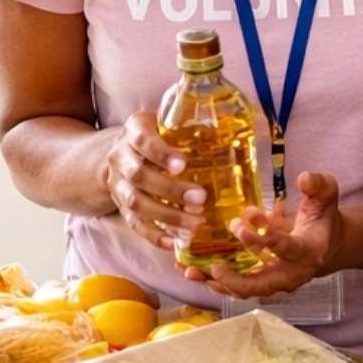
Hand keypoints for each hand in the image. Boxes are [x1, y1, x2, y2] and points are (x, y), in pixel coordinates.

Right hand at [102, 110, 208, 255]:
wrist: (124, 149)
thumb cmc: (160, 133)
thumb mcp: (171, 120)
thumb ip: (196, 124)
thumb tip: (244, 128)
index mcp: (135, 130)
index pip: (143, 140)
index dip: (161, 154)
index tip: (182, 165)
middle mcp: (120, 157)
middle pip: (138, 176)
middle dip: (170, 190)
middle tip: (200, 198)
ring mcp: (118, 183)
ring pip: (135, 203)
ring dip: (166, 216)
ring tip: (195, 223)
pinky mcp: (121, 205)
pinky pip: (134, 223)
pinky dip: (154, 235)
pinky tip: (176, 242)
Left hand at [204, 172, 343, 298]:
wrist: (325, 245)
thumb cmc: (322, 220)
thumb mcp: (326, 197)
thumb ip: (318, 186)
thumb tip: (303, 178)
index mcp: (309, 251)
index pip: (287, 248)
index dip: (266, 239)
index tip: (245, 225)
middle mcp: (291, 273)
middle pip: (262, 285)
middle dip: (236, 279)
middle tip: (216, 267)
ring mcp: (274, 281)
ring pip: (244, 289)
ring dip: (216, 282)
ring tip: (192, 272)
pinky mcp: (260, 281)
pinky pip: (235, 286)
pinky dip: (213, 280)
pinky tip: (191, 271)